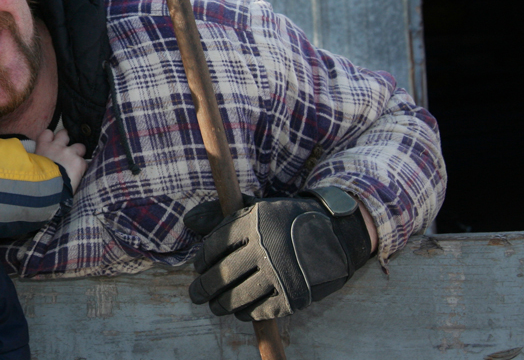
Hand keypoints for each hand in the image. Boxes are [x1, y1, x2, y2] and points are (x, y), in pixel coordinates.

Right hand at [35, 128, 86, 190]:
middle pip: (64, 134)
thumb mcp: (33, 166)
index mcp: (43, 147)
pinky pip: (84, 163)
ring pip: (80, 146)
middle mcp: (57, 146)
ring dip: (79, 153)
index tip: (53, 143)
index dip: (51, 138)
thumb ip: (40, 160)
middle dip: (67, 139)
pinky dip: (82, 168)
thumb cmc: (36, 179)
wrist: (47, 189)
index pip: (48, 133)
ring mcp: (69, 153)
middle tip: (66, 149)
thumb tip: (43, 162)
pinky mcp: (79, 162)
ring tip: (76, 163)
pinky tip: (79, 176)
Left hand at [184, 187, 371, 321]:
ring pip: (238, 297)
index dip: (202, 260)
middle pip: (222, 274)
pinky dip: (245, 313)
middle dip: (204, 288)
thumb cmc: (286, 221)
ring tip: (215, 306)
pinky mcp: (292, 297)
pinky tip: (239, 310)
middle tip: (195, 294)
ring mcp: (280, 275)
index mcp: (253, 223)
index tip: (198, 267)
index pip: (215, 246)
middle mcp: (265, 249)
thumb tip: (188, 222)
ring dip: (221, 304)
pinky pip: (259, 311)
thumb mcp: (255, 209)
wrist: (336, 235)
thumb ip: (220, 214)